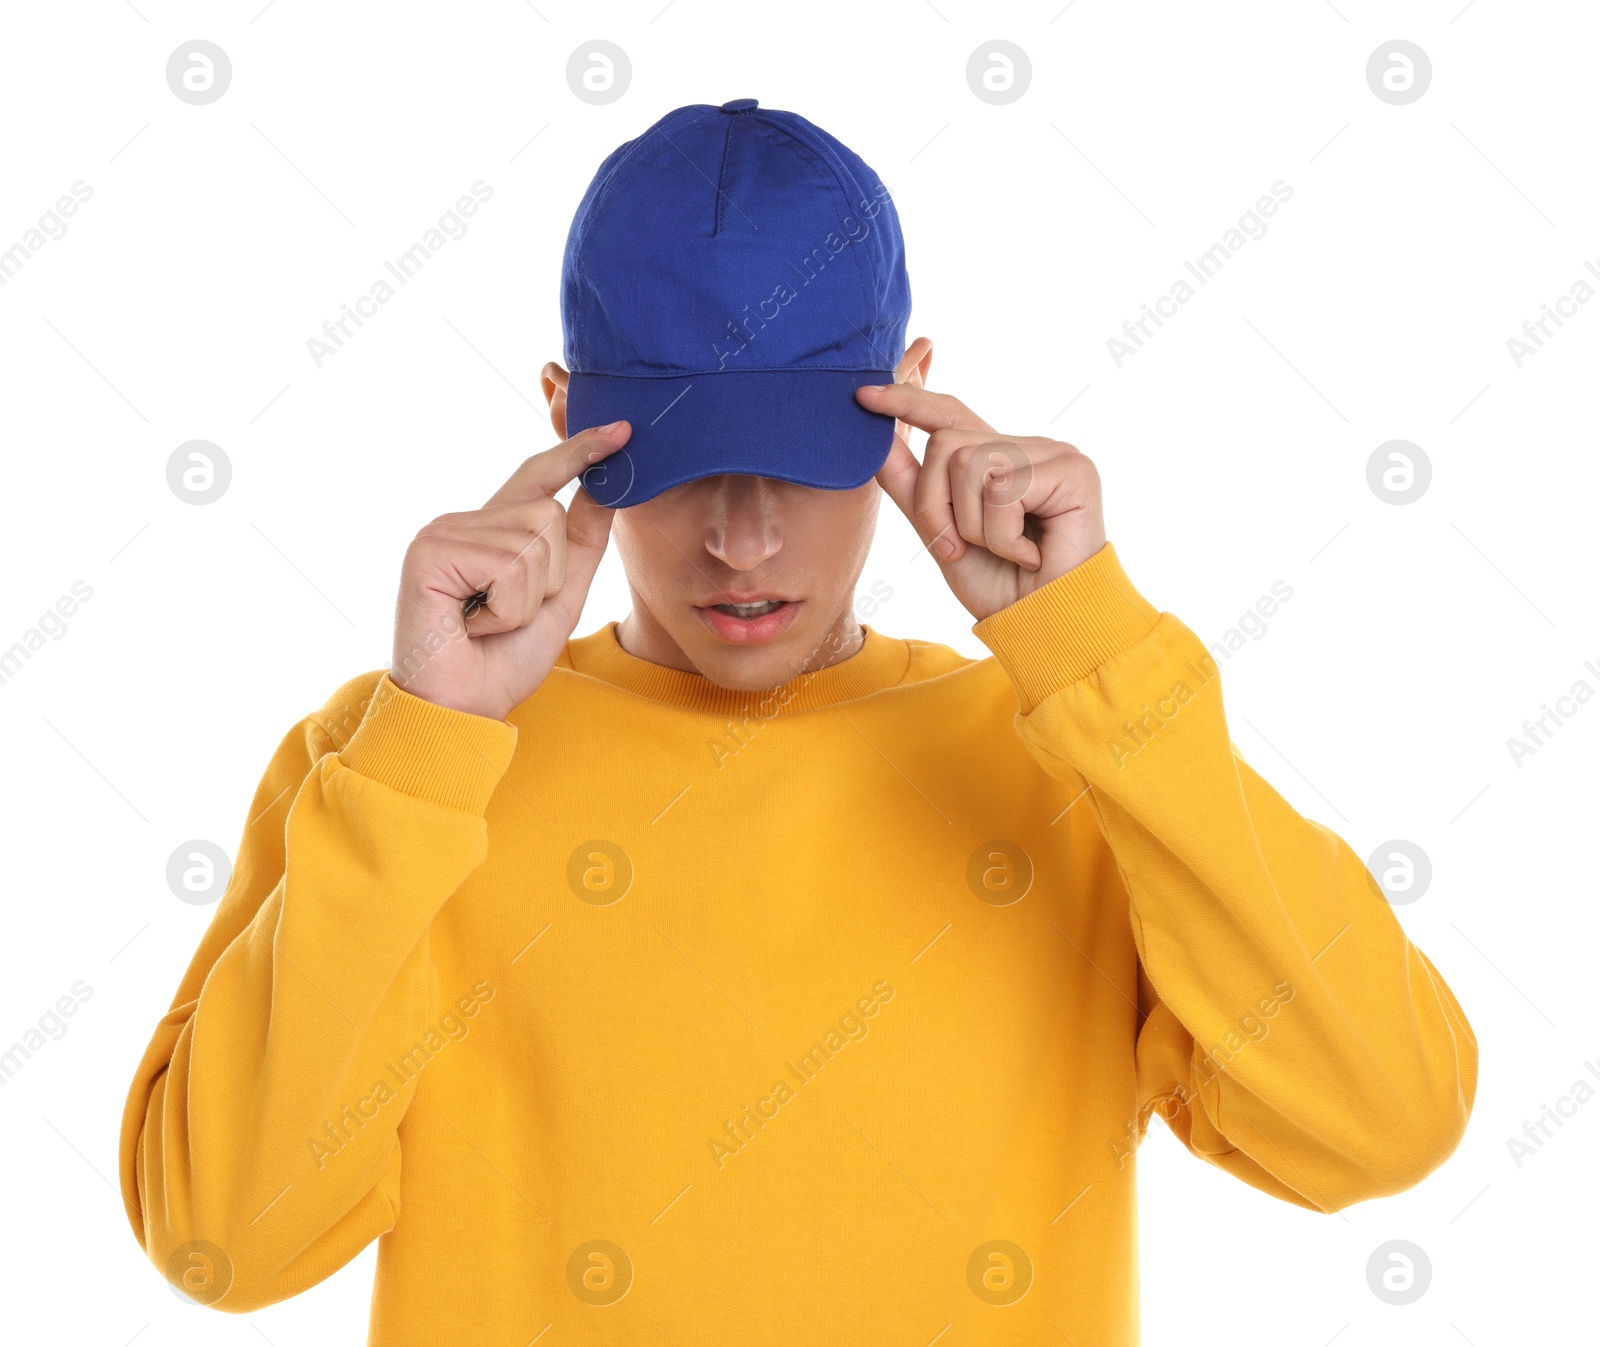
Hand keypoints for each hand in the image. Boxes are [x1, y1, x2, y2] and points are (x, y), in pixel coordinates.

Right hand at [390, 421, 629, 720]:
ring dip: (528, 600)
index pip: (539, 476)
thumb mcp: (561, 597)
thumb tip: (607, 489)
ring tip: (489, 622)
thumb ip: (582, 544)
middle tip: (507, 615)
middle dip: (550, 578)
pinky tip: (473, 625)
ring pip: (534, 542)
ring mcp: (441, 533)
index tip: (622, 430)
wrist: (462, 711)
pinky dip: (506, 610)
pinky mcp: (429, 552)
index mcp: (490, 529)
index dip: (579, 450)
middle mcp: (462, 521)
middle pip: (549, 515)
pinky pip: (509, 567)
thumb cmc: (503, 660)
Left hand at [855, 373, 1105, 622]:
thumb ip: (912, 487)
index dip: (908, 399)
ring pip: (969, 463)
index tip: (864, 394)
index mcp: (996, 458)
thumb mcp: (940, 533)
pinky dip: (1003, 537)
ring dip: (973, 526)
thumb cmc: (999, 586)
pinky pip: (1003, 489)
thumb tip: (876, 441)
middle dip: (936, 506)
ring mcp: (1052, 454)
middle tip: (960, 550)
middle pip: (945, 443)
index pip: (948, 414)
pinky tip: (1030, 556)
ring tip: (1007, 552)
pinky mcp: (1073, 469)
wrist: (1043, 625)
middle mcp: (1025, 447)